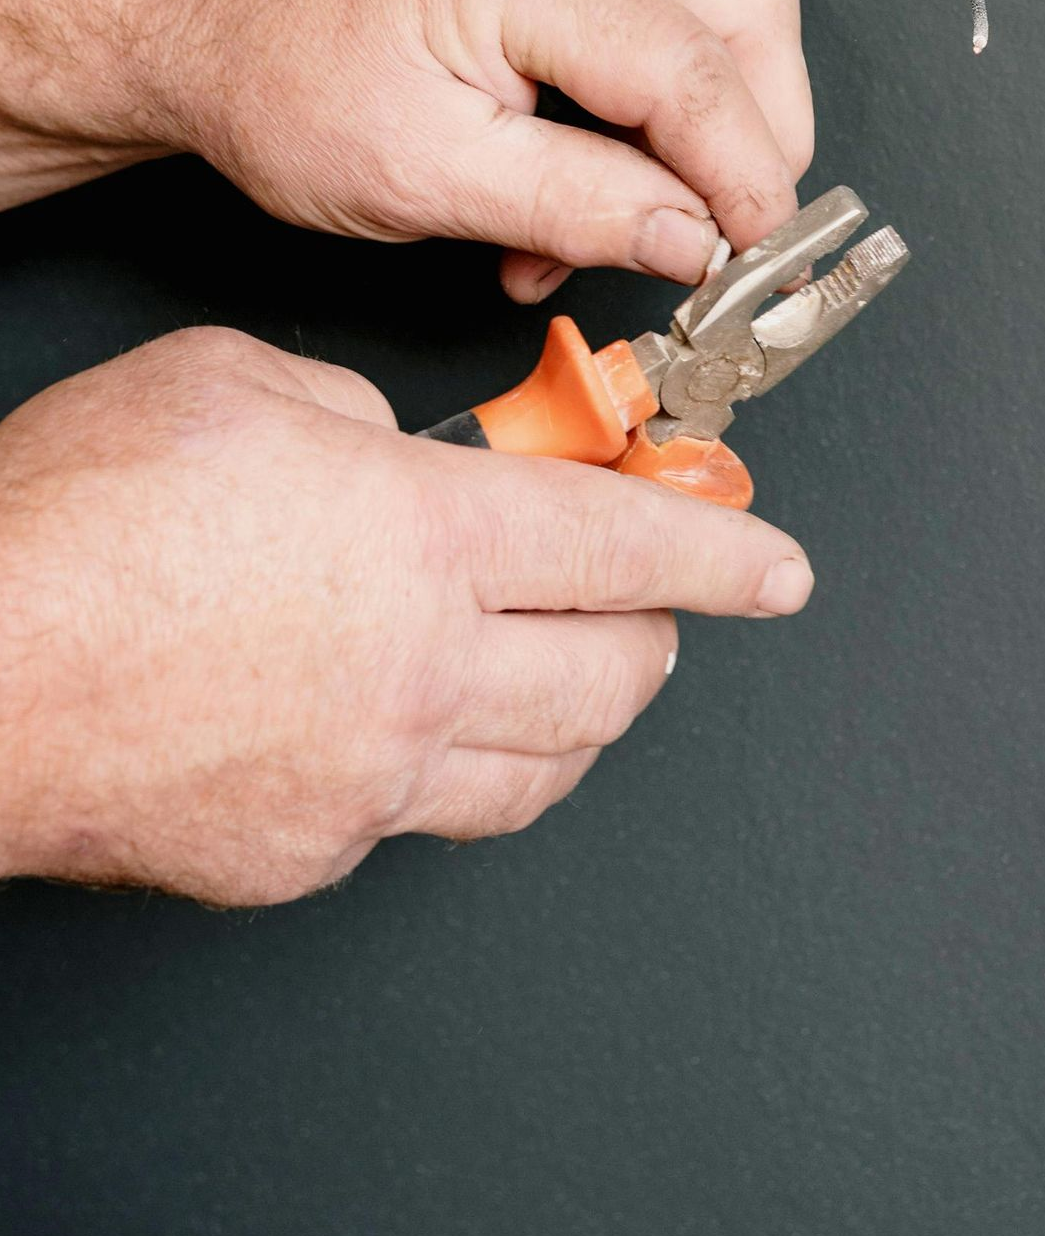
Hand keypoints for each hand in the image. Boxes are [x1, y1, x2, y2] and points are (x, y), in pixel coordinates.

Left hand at [0, 0, 811, 298]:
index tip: (751, 261)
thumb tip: (695, 241)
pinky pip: (654, 36)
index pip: (697, 72)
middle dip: (760, 136)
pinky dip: (647, 127)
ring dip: (697, 139)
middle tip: (730, 236)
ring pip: (715, 22)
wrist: (204, 30)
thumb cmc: (278, 82)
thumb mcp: (427, 180)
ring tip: (626, 231)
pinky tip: (582, 202)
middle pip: (746, 14)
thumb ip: (579, 209)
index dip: (744, 178)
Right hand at [0, 326, 814, 905]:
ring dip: (579, 710)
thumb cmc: (75, 520)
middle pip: (614, 674)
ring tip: (565, 667)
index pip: (630, 550)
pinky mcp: (306, 853)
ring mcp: (369, 779)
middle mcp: (421, 670)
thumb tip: (398, 458)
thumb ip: (356, 418)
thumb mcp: (238, 383)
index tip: (779, 565)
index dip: (724, 556)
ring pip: (544, 767)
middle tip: (652, 598)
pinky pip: (427, 817)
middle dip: (660, 631)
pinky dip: (452, 768)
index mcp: (423, 536)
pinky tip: (415, 726)